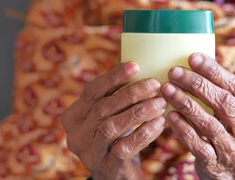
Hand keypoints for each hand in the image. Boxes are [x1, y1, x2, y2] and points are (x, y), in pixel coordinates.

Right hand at [61, 62, 166, 179]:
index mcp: (73, 116)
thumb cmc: (117, 137)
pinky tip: (160, 123)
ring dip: (139, 112)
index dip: (113, 77)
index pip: (91, 91)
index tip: (136, 65)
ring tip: (161, 102)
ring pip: (112, 126)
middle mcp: (76, 134)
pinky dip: (144, 133)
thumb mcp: (110, 116)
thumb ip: (115, 96)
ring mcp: (88, 153)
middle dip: (131, 93)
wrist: (117, 175)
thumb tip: (139, 65)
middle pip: (102, 107)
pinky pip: (125, 147)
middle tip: (155, 84)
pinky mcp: (105, 168)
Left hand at [161, 53, 234, 179]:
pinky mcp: (217, 165)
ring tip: (167, 89)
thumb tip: (196, 62)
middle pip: (224, 103)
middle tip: (175, 72)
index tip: (192, 57)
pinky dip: (183, 129)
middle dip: (197, 84)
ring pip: (210, 124)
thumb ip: (224, 95)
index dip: (214, 71)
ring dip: (186, 104)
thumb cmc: (231, 135)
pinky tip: (170, 116)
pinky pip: (199, 145)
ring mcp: (234, 150)